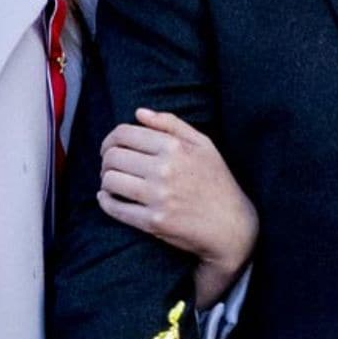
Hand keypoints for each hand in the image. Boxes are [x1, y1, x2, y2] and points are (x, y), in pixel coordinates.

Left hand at [98, 108, 256, 303]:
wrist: (232, 226)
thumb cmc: (217, 181)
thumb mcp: (203, 144)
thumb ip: (171, 123)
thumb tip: (139, 112)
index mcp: (174, 147)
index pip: (124, 134)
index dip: (110, 139)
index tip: (110, 147)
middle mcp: (164, 170)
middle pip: (113, 157)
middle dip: (106, 160)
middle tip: (110, 165)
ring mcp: (158, 197)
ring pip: (110, 181)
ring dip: (106, 180)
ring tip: (112, 181)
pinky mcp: (153, 222)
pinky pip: (115, 209)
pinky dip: (105, 202)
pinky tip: (108, 198)